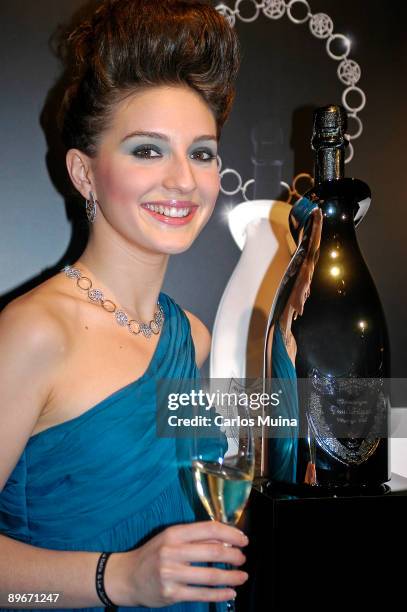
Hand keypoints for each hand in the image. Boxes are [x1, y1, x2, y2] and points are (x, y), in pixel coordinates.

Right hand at [106, 520, 248, 606]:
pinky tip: (230, 591)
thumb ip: (195, 538)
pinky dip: (219, 594)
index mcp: (174, 534)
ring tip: (242, 575)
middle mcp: (172, 552)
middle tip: (242, 558)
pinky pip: (201, 594)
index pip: (209, 529)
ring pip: (210, 576)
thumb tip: (225, 541)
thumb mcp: (170, 538)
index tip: (243, 539)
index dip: (230, 533)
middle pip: (213, 553)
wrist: (126, 577)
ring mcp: (171, 574)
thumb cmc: (153, 554)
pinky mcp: (171, 594)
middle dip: (234, 556)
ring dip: (231, 576)